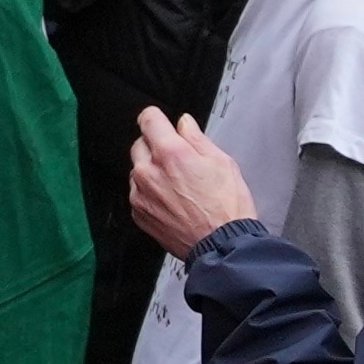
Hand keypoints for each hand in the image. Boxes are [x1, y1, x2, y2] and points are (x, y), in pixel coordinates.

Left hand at [126, 108, 259, 255]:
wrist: (221, 245)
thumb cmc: (226, 208)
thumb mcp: (222, 162)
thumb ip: (197, 138)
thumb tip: (185, 124)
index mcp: (170, 153)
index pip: (148, 119)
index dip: (157, 118)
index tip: (161, 121)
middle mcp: (149, 172)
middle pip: (140, 144)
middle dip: (156, 146)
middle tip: (179, 159)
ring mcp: (140, 194)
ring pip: (138, 170)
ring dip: (152, 171)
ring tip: (179, 185)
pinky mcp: (139, 213)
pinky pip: (138, 193)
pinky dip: (150, 193)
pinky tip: (173, 201)